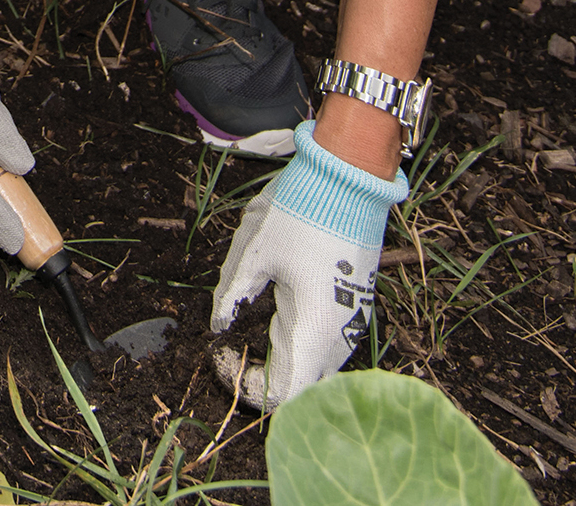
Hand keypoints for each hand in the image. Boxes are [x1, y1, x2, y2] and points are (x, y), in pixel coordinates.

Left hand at [208, 117, 412, 409]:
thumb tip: (218, 326)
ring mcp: (353, 324)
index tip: (223, 354)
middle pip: (302, 391)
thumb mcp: (253, 251)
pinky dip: (300, 348)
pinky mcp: (357, 308)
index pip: (283, 396)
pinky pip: (328, 348)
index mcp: (311, 328)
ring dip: (282, 364)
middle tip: (230, 349)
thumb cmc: (301, 211)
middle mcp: (339, 337)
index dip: (246, 388)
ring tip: (249, 333)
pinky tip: (277, 319)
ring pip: (317, 371)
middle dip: (261, 380)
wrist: (349, 179)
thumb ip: (232, 294)